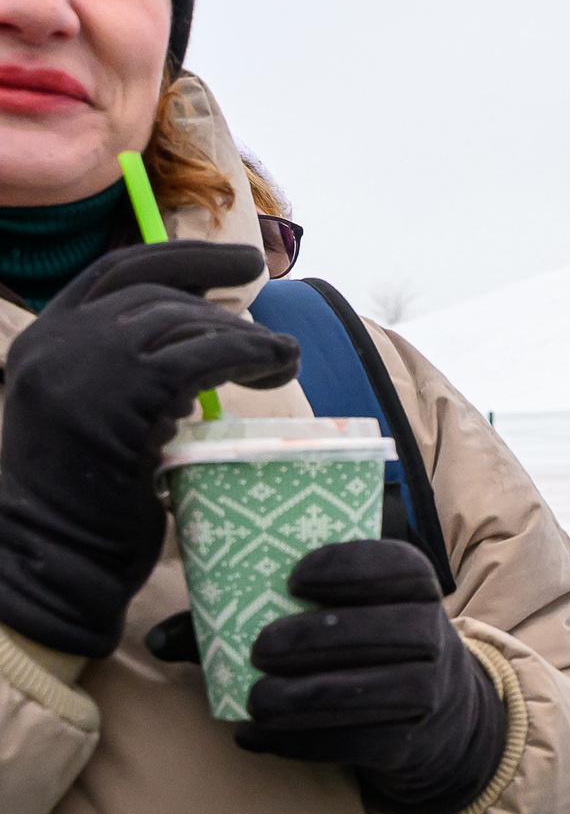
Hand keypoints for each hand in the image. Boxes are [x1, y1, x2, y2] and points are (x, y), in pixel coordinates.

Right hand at [0, 242, 295, 654]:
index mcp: (44, 340)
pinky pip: (204, 354)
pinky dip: (250, 352)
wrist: (56, 555)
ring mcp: (85, 364)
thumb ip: (132, 374)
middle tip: (275, 331)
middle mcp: (57, 341)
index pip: (117, 272)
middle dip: (225, 304)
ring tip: (283, 360)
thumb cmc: (88, 501)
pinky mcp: (124, 395)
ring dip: (247, 336)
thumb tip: (205, 341)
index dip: (184, 258)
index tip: (236, 263)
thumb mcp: (100, 416)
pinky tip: (276, 363)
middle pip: (159, 294)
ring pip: (185, 321)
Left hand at [235, 540, 506, 813]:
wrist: (434, 713)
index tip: (294, 577)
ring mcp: (429, 692)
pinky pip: (361, 741)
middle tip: (261, 648)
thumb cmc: (359, 647)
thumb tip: (161, 640)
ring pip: (377, 691)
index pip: (399, 566)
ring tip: (257, 700)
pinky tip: (259, 736)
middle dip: (320, 638)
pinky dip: (304, 740)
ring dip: (309, 697)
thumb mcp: (338, 615)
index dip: (351, 568)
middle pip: (390, 630)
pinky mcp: (409, 742)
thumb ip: (256, 612)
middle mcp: (434, 635)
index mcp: (414, 587)